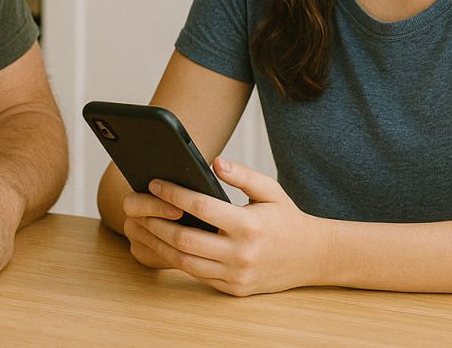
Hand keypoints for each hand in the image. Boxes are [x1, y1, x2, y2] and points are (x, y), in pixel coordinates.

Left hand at [122, 157, 322, 295]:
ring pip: (185, 261)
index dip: (174, 194)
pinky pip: (196, 274)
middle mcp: (241, 254)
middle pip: (185, 238)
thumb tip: (214, 162)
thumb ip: (243, 174)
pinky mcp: (232, 289)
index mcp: (250, 226)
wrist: (312, 258)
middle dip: (156, 221)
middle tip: (139, 206)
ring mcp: (236, 276)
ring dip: (159, 243)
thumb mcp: (271, 190)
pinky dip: (175, 259)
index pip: (202, 207)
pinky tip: (163, 243)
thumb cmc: (287, 219)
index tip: (155, 182)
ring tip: (143, 224)